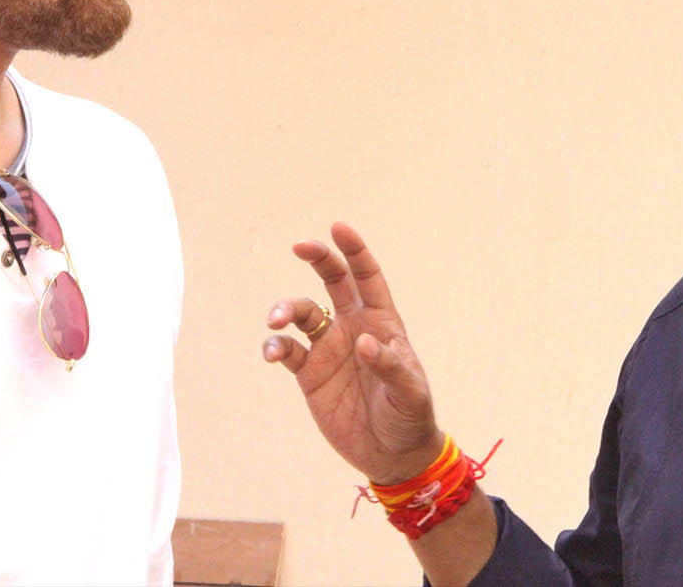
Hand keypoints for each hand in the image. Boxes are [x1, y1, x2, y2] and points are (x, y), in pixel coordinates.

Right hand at [263, 222, 445, 484]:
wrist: (392, 455)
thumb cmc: (409, 418)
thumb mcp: (409, 393)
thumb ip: (388, 366)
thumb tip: (363, 342)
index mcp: (382, 323)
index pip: (367, 277)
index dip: (354, 251)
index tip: (338, 228)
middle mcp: (353, 327)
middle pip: (332, 281)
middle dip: (318, 258)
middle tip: (300, 246)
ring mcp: (329, 349)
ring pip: (302, 313)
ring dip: (286, 309)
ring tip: (276, 322)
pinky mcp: (309, 374)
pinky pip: (286, 350)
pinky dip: (275, 346)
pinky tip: (273, 353)